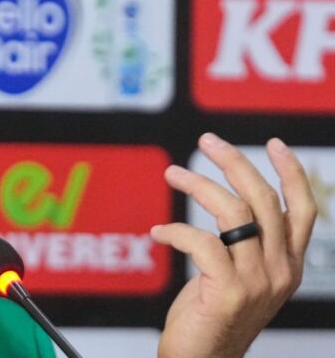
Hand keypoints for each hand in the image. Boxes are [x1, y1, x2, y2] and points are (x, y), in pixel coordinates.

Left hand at [151, 133, 316, 357]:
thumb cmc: (213, 318)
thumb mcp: (239, 276)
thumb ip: (243, 245)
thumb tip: (227, 202)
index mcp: (289, 265)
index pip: (302, 210)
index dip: (291, 174)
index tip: (274, 145)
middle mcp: (280, 271)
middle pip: (264, 200)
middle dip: (234, 163)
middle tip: (207, 142)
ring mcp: (257, 282)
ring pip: (233, 212)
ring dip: (198, 185)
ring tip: (173, 173)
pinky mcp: (228, 292)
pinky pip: (202, 242)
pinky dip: (176, 230)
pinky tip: (159, 233)